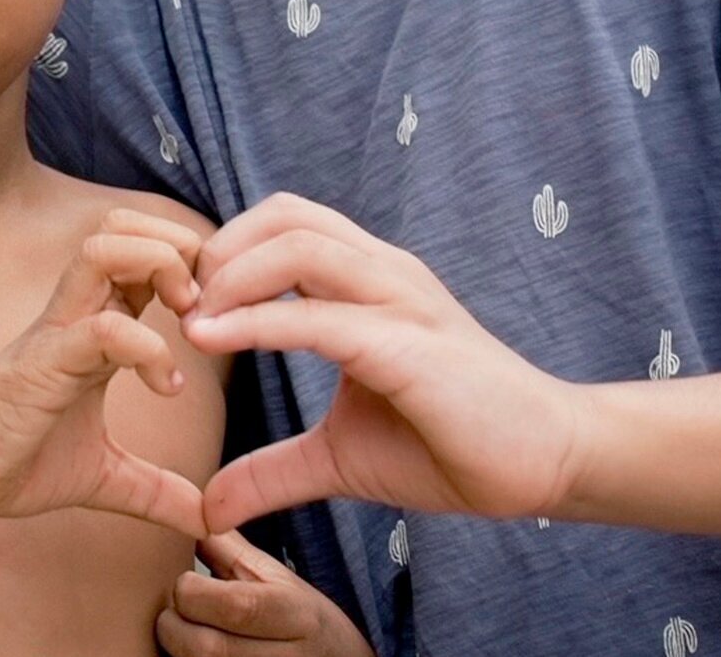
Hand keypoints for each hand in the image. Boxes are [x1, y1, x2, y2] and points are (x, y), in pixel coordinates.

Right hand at [0, 210, 208, 537]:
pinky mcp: (42, 363)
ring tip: (188, 318)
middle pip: (125, 225)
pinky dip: (146, 348)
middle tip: (208, 299)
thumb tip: (210, 522)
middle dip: (178, 243)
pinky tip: (167, 387)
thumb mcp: (105, 477)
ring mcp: (57, 332)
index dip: (191, 265)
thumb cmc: (13, 459)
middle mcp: (76, 315)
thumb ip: (157, 491)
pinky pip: (100, 328)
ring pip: (104, 248)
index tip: (224, 311)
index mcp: (95, 327)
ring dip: (158, 267)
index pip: (145, 254)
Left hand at [159, 531, 374, 655]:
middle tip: (175, 612)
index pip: (233, 606)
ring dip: (177, 649)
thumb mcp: (278, 579)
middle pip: (205, 648)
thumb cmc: (303, 620)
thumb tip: (186, 516)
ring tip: (185, 631)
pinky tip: (192, 650)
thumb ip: (230, 551)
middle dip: (174, 626)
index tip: (186, 582)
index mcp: (295, 615)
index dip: (192, 592)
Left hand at [184, 194, 586, 533]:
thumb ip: (274, 470)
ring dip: (231, 276)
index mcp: (371, 281)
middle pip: (284, 214)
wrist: (544, 464)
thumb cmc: (451, 446)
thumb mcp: (340, 458)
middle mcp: (385, 273)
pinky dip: (258, 322)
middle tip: (175, 303)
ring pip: (299, 244)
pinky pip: (322, 317)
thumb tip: (209, 506)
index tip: (181, 302)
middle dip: (218, 249)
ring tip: (190, 321)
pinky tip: (212, 341)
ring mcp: (402, 302)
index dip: (224, 249)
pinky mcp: (410, 347)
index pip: (284, 224)